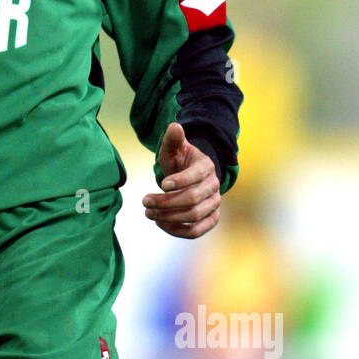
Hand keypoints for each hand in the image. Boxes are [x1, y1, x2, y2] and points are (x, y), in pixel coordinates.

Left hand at [142, 121, 219, 238]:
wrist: (191, 176)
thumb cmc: (180, 161)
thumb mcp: (174, 148)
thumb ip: (173, 139)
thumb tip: (175, 127)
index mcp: (206, 167)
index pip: (196, 176)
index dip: (179, 181)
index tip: (161, 184)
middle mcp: (214, 187)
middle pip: (192, 199)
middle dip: (166, 202)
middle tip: (145, 201)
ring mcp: (214, 204)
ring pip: (194, 217)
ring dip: (169, 217)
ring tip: (148, 213)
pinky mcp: (211, 219)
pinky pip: (197, 231)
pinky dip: (177, 230)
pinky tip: (160, 223)